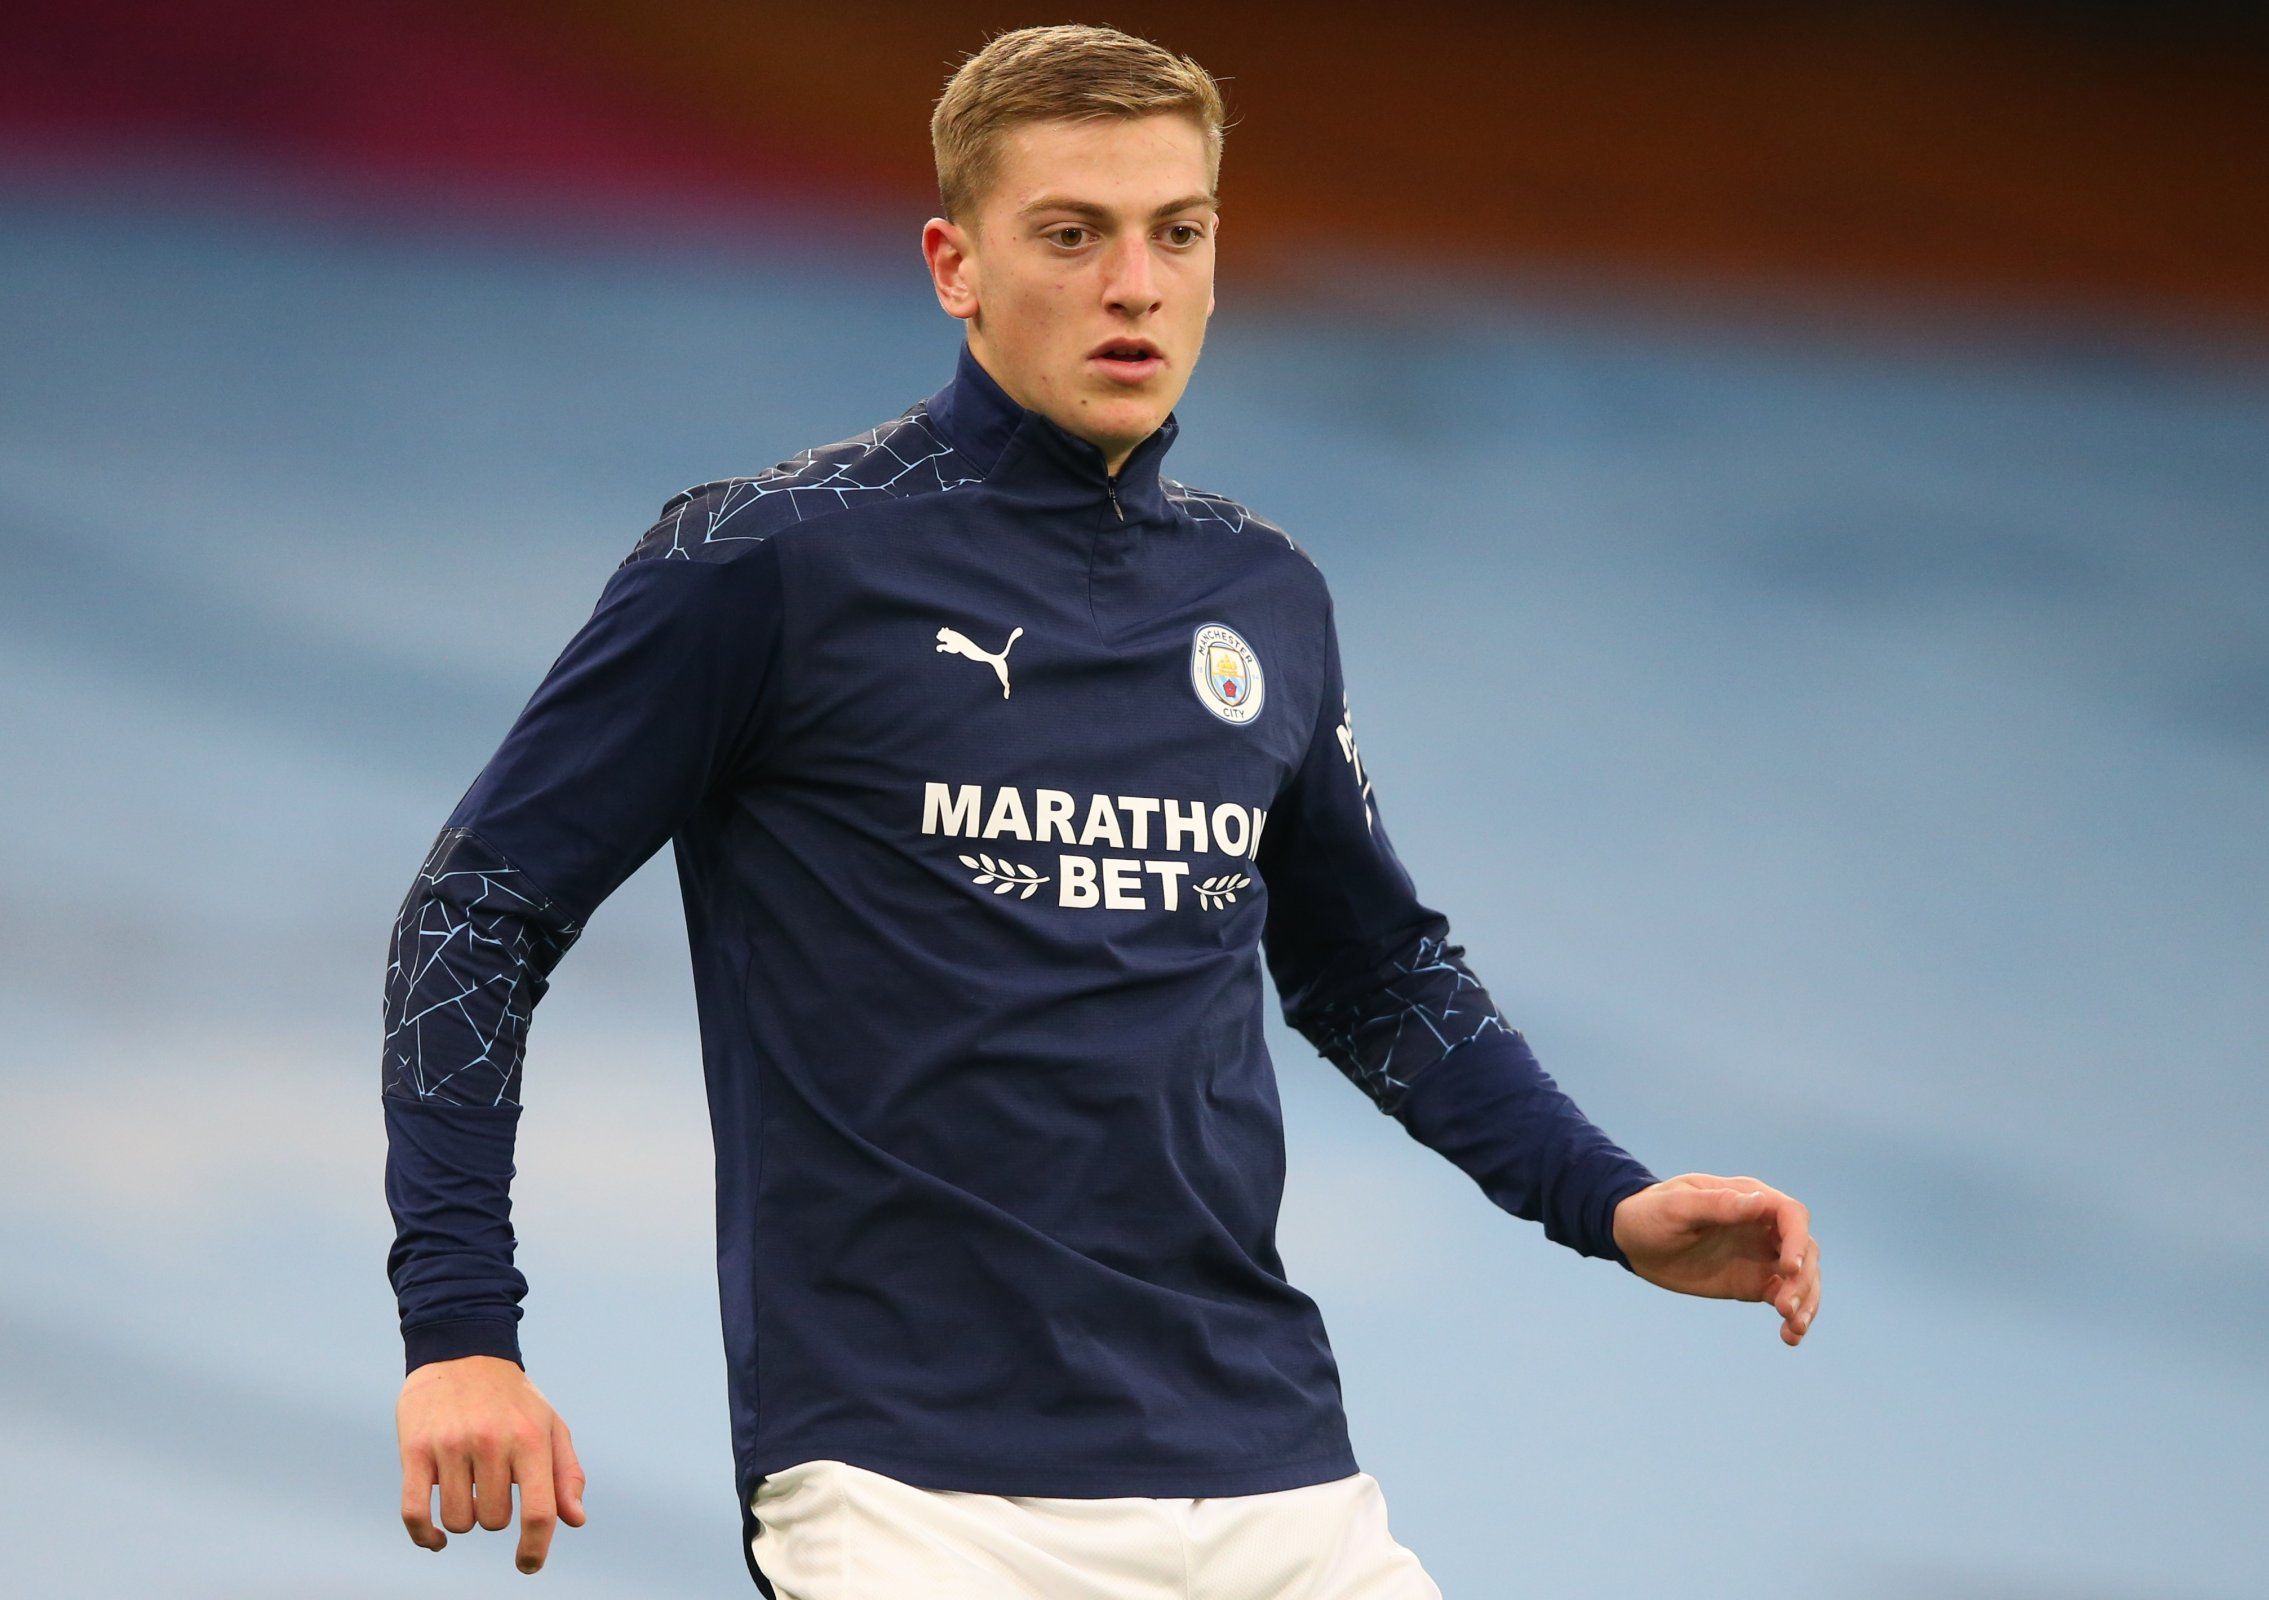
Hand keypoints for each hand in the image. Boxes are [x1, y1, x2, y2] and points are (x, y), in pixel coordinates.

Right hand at [397, 1354, 586, 1571]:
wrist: (462, 1350)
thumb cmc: (513, 1399)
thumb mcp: (549, 1426)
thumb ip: (566, 1474)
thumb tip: (575, 1520)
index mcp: (530, 1439)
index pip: (538, 1512)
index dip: (536, 1548)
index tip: (528, 1565)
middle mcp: (492, 1442)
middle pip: (493, 1521)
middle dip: (494, 1515)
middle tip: (492, 1485)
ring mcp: (451, 1445)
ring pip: (457, 1520)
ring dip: (462, 1518)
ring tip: (467, 1487)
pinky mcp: (415, 1449)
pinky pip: (415, 1513)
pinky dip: (425, 1536)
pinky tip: (437, 1538)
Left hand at [1611, 1172, 1819, 1346]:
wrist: (1632, 1240)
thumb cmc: (1652, 1213)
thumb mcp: (1678, 1206)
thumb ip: (1718, 1205)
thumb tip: (1759, 1202)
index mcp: (1748, 1198)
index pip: (1792, 1216)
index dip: (1797, 1240)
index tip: (1788, 1268)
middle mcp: (1762, 1226)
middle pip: (1805, 1250)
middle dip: (1803, 1280)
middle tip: (1783, 1308)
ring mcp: (1760, 1255)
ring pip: (1802, 1277)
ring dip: (1806, 1302)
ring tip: (1792, 1328)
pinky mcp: (1753, 1282)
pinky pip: (1784, 1298)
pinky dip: (1793, 1317)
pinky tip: (1790, 1337)